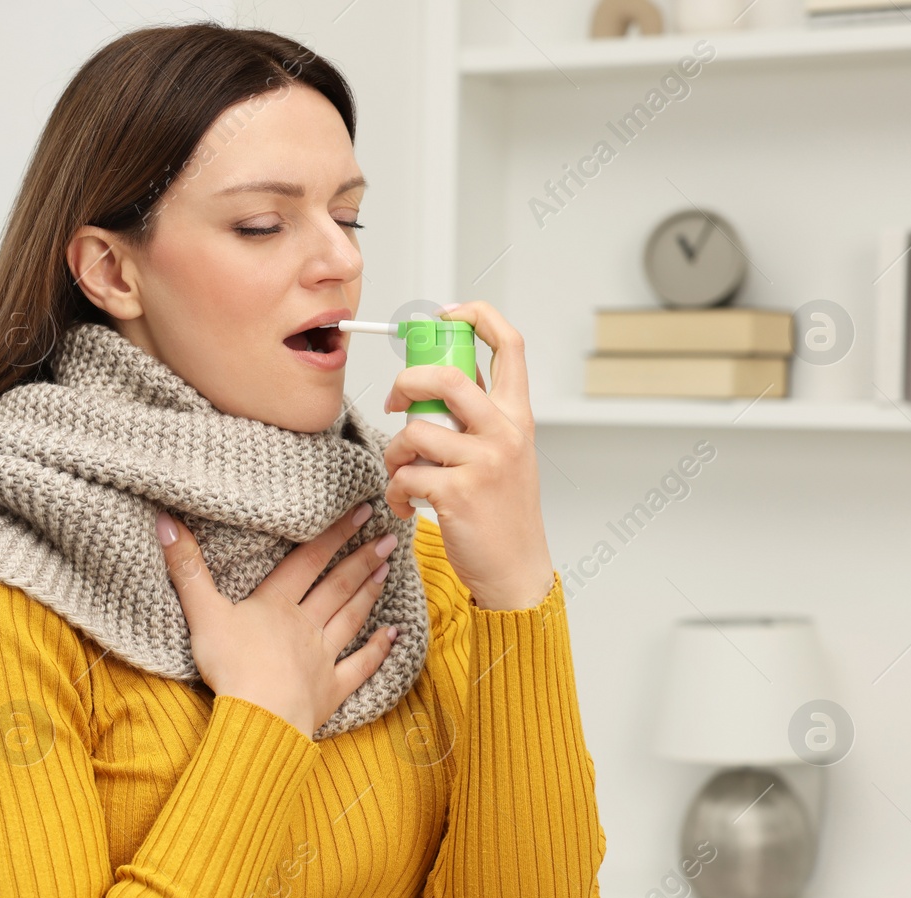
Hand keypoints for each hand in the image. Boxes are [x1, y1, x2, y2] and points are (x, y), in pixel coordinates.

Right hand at [154, 504, 399, 739]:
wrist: (260, 718)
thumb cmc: (231, 666)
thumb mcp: (202, 614)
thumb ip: (187, 569)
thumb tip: (165, 522)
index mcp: (276, 605)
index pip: (308, 561)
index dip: (334, 535)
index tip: (361, 512)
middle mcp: (305, 625)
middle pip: (336, 586)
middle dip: (362, 559)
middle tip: (388, 537)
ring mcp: (321, 658)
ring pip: (350, 618)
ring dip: (369, 594)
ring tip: (387, 571)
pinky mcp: (330, 690)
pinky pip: (360, 666)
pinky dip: (378, 650)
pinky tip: (394, 635)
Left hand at [380, 300, 554, 610]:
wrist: (516, 569)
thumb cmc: (503, 511)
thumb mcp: (505, 453)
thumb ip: (478, 416)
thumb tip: (436, 378)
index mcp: (517, 415)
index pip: (509, 345)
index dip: (477, 316)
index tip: (447, 315)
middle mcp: (505, 432)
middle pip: (444, 376)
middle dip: (405, 382)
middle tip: (395, 402)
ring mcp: (483, 462)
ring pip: (413, 431)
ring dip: (393, 453)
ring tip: (403, 473)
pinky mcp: (457, 493)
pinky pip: (405, 475)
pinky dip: (395, 491)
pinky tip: (407, 505)